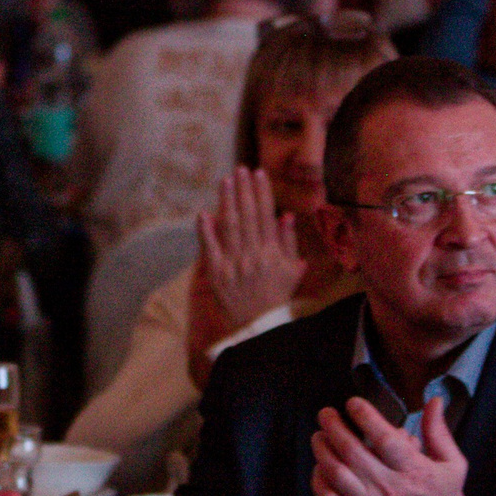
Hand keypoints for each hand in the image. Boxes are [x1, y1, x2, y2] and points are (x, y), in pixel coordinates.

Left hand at [192, 167, 304, 343]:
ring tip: (226, 180)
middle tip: (240, 169)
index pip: (266, 216)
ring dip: (227, 201)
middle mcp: (253, 255)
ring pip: (230, 226)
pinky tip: (204, 213)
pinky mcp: (217, 274)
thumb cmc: (277, 296)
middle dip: (244, 190)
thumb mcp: (292, 270)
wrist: (259, 325)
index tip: (259, 173)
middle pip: (248, 216)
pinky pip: (210, 248)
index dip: (262, 193)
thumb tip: (286, 215)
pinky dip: (206, 231)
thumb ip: (289, 242)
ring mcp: (234, 264)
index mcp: (272, 253)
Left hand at [310, 395, 465, 495]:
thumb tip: (432, 400)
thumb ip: (439, 433)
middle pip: (353, 451)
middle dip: (334, 427)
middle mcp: (389, 488)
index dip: (365, 416)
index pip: (385, 438)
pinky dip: (318, 480)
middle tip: (326, 414)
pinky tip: (318, 466)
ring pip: (336, 472)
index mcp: (414, 471)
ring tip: (318, 436)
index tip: (353, 403)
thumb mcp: (453, 467)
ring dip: (322, 450)